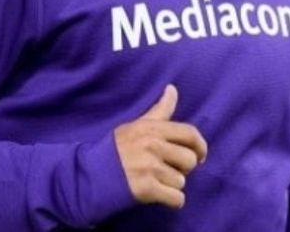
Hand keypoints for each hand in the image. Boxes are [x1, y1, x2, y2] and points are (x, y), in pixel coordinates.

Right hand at [113, 84, 207, 208]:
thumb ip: (160, 111)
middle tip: (169, 170)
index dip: (200, 146)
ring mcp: (150, 168)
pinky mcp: (146, 189)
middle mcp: (153, 146)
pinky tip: (161, 195)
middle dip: (183, 168)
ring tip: (156, 181)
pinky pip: (176, 198)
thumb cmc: (116, 149)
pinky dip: (173, 201)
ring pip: (181, 181)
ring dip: (172, 185)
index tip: (200, 155)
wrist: (89, 175)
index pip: (190, 134)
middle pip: (189, 160)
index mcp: (153, 128)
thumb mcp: (137, 125)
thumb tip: (172, 88)